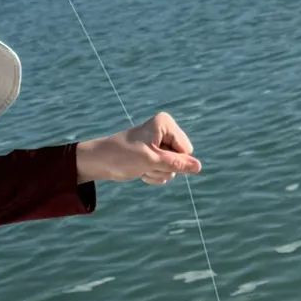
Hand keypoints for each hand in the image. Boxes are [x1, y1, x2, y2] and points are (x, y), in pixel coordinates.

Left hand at [76, 113, 200, 184]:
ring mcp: (161, 145)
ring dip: (157, 173)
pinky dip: (153, 176)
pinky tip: (141, 171)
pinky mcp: (156, 156)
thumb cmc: (123, 156)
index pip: (186, 150)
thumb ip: (177, 164)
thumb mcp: (152, 161)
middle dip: (164, 168)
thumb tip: (199, 167)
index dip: (172, 160)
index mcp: (166, 124)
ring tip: (141, 166)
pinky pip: (166, 173)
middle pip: (181, 160)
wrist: (101, 161)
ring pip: (173, 169)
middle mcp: (166, 132)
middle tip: (145, 164)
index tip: (152, 156)